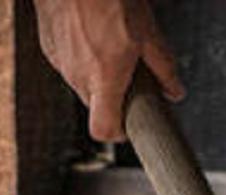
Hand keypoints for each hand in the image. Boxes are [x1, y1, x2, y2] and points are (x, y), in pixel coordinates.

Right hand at [33, 0, 184, 142]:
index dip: (117, 133)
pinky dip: (83, 60)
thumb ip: (162, 65)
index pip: (103, 130)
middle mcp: (79, 78)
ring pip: (82, 86)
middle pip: (96, 107)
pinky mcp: (51, 53)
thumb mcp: (147, 30)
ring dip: (98, 77)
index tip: (128, 126)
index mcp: (105, 78)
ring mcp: (62, 67)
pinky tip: (93, 36)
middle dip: (112, 98)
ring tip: (111, 47)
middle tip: (128, 77)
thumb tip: (174, 91)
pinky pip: (70, 67)